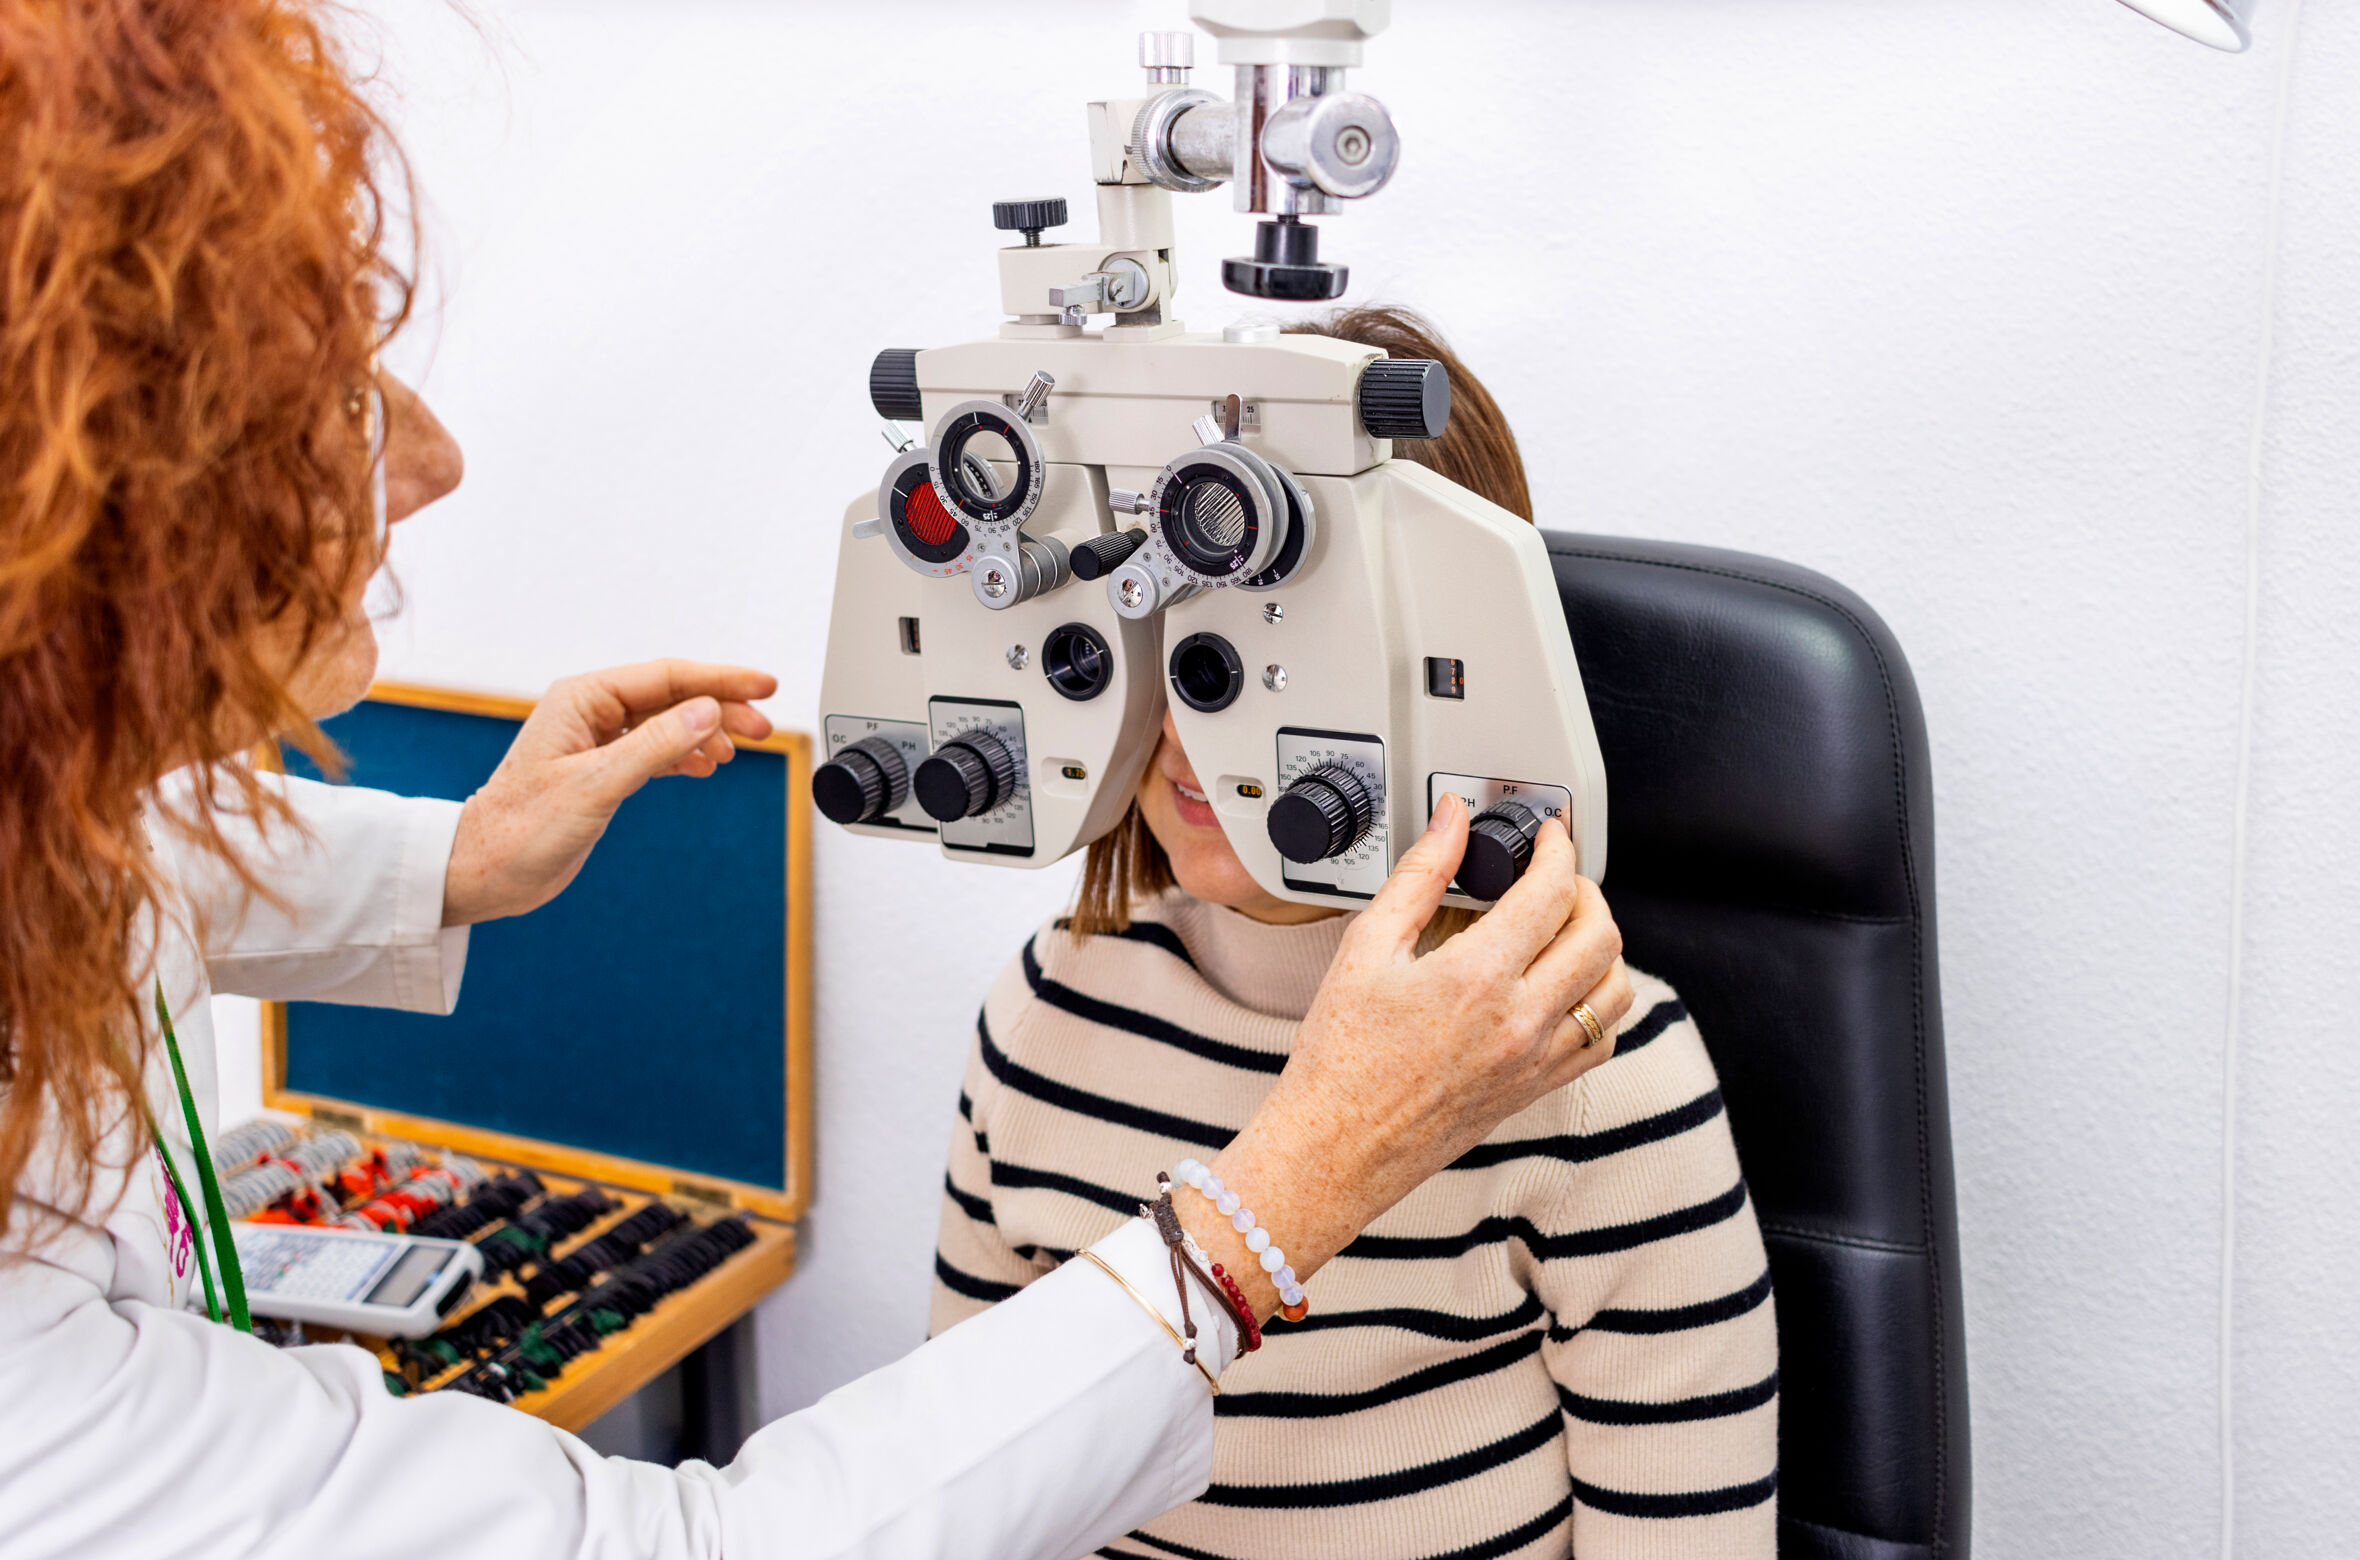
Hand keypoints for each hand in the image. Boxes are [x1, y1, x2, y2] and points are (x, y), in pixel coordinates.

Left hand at [441, 660, 777, 925]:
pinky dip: (684, 755)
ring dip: (705, 733)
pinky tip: (703, 767)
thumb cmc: (520, 828)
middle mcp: (590, 712)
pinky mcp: (600, 770)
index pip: (667, 676)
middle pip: (672, 696)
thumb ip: (654, 745)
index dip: (721, 679)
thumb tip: (707, 713)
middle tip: (763, 729)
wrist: (484, 870)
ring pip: (667, 723)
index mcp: (582, 698)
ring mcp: (596, 740)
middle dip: (721, 708)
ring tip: (735, 753)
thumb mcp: (595, 785)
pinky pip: (655, 749)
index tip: (764, 685)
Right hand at [1175, 793, 1631, 1315]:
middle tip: (1556, 877)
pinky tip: (1563, 988)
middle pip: (1600, 935)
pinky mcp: (1536, 1089)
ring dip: (1601, 946)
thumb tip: (1451, 821)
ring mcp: (1535, 1060)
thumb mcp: (1367, 947)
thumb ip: (1419, 875)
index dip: (1558, 849)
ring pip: (1615, 989)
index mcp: (1476, 978)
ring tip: (1565, 928)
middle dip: (1587, 890)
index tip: (1548, 835)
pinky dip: (1597, 1004)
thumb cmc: (1340, 1057)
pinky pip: (1600, 1041)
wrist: (1336, 1147)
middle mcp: (1519, 1021)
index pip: (1552, 892)